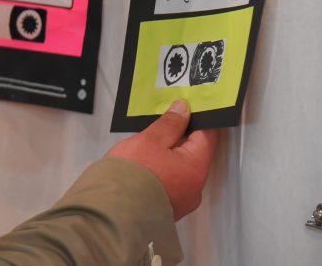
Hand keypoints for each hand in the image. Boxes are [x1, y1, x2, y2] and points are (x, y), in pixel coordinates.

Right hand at [105, 100, 218, 219]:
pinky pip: (169, 183)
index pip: (208, 136)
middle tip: (161, 124)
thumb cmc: (132, 176)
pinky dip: (161, 171)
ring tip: (146, 146)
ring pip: (180, 169)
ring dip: (168, 156)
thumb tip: (183, 110)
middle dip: (179, 137)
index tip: (185, 108)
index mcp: (196, 168)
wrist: (113, 213)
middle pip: (193, 153)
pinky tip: (143, 165)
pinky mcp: (166, 209)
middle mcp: (194, 188)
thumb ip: (170, 123)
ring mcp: (181, 201)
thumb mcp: (150, 140)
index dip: (197, 118)